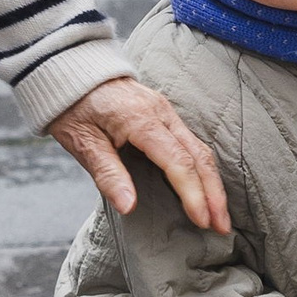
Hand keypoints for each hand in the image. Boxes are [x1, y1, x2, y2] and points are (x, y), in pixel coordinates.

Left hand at [45, 75, 228, 232]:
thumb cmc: (74, 107)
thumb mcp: (82, 143)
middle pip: (199, 156)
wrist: (73, 70)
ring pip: (200, 149)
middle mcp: (161, 113)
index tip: (202, 221)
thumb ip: (108, 175)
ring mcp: (166, 111)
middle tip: (222, 226)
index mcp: (141, 120)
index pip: (178, 162)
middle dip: (214, 194)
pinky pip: (191, 142)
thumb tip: (129, 207)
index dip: (193, 194)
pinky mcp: (165, 113)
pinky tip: (204, 188)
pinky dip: (202, 169)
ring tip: (219, 214)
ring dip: (213, 183)